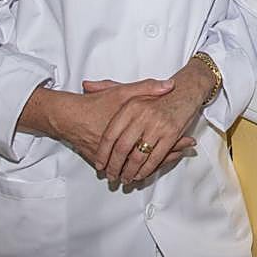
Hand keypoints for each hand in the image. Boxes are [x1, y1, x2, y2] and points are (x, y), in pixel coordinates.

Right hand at [23, 77, 179, 169]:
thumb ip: (146, 88)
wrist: (68, 117)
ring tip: (164, 166)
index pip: (158, 142)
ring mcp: (112, 156)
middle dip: (165, 159)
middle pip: (148, 157)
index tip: (188, 144)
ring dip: (146, 168)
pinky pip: (119, 168)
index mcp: (132, 130)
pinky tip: (135, 171)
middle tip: (181, 155)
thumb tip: (170, 85)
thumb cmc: (96, 104)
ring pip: (134, 166)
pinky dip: (128, 169)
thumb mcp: (122, 92)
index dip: (174, 144)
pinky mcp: (100, 160)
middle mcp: (123, 146)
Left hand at [86, 63, 208, 183]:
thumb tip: (86, 85)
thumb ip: (106, 86)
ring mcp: (158, 125)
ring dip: (130, 171)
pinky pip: (155, 157)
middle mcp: (143, 115)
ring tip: (125, 179)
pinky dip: (147, 170)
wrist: (186, 90)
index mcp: (130, 105)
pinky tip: (141, 174)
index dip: (103, 153)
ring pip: (138, 156)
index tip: (100, 164)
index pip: (110, 134)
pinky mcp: (172, 134)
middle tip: (111, 176)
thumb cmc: (157, 93)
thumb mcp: (132, 88)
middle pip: (122, 148)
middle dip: (115, 167)